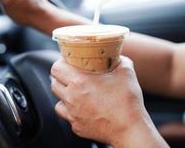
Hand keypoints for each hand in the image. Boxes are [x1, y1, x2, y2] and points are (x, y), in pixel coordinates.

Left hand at [51, 57, 167, 146]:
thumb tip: (116, 54)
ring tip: (77, 93)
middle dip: (62, 78)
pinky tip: (83, 108)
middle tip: (73, 77)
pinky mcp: (76, 126)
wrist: (130, 128)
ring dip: (65, 95)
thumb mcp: (126, 71)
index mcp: (80, 81)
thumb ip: (119, 59)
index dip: (61, 63)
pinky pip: (67, 115)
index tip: (69, 63)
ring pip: (58, 101)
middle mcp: (72, 97)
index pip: (56, 68)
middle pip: (54, 83)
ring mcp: (72, 114)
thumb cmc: (127, 100)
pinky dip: (72, 111)